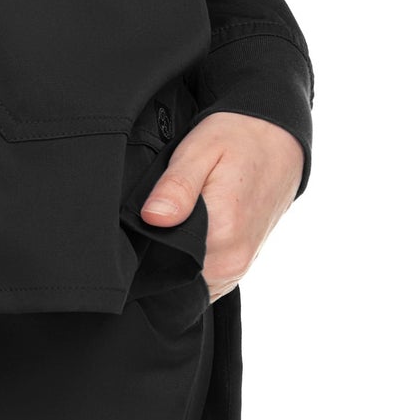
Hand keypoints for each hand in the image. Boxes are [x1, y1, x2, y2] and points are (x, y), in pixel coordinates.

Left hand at [140, 112, 303, 300]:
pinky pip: (206, 278)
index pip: (163, 262)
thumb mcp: (200, 150)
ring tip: (177, 218)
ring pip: (191, 280)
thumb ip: (176, 187)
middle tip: (158, 214)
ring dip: (176, 258)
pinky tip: (190, 231)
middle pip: (176, 275)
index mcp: (221, 232)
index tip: (141, 222)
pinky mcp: (241, 265)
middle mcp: (233, 259)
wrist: (278, 141)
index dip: (143, 246)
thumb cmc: (238, 140)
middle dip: (158, 253)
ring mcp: (239, 266)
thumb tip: (152, 218)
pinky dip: (192, 262)